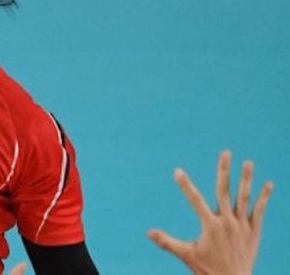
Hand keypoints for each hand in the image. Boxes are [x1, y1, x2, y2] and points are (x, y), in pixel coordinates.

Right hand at [148, 150, 272, 274]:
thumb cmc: (208, 270)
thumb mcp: (186, 255)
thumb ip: (166, 242)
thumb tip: (147, 232)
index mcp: (210, 225)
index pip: (195, 200)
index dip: (184, 185)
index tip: (177, 171)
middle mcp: (227, 222)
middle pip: (224, 191)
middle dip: (224, 170)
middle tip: (225, 153)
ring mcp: (243, 226)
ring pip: (244, 198)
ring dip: (246, 179)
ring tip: (248, 162)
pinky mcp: (254, 231)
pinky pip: (259, 211)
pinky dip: (263, 197)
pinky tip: (268, 184)